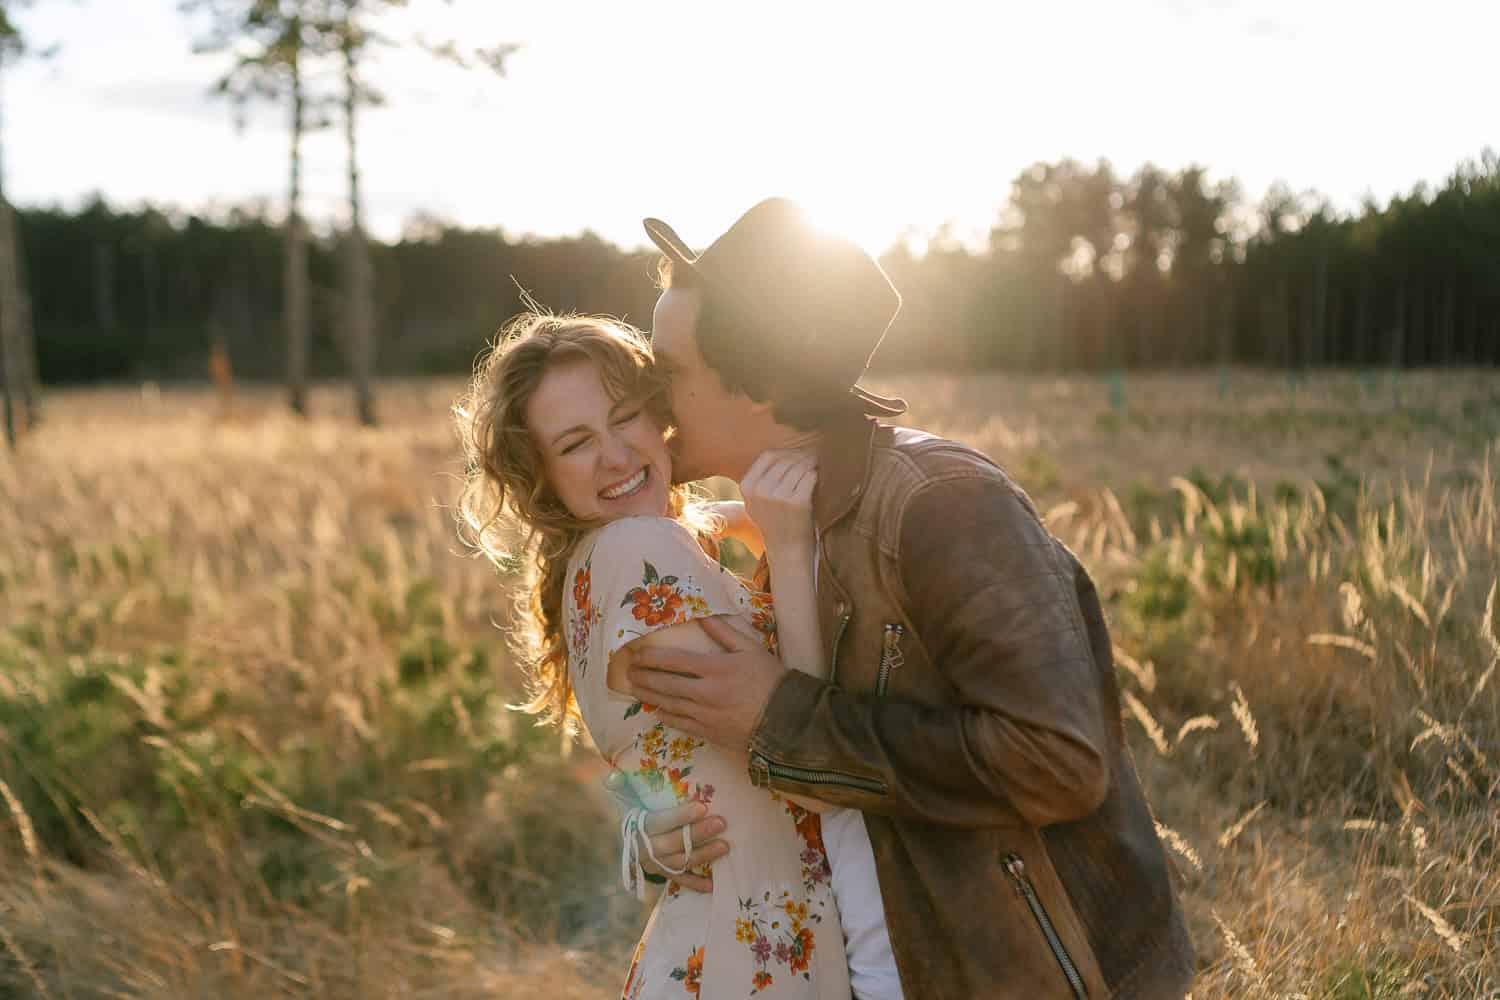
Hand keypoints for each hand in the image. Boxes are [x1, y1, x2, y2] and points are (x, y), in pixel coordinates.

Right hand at [602, 790, 729, 892]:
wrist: (627, 838)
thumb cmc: (634, 809)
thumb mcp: (624, 795)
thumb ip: (619, 783)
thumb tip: (613, 775)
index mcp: (637, 827)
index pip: (659, 822)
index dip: (680, 816)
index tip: (702, 807)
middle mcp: (645, 848)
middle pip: (673, 843)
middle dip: (698, 834)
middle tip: (721, 823)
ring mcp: (655, 864)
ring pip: (680, 861)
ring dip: (703, 855)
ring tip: (725, 845)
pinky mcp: (664, 874)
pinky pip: (681, 880)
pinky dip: (697, 884)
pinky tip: (713, 885)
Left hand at [626, 616, 786, 749]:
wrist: (786, 721)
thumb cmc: (771, 680)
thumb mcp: (751, 649)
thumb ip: (724, 632)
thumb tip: (703, 616)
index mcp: (715, 668)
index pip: (674, 661)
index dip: (652, 657)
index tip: (637, 654)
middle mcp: (704, 693)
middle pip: (665, 684)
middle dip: (644, 677)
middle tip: (629, 672)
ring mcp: (705, 715)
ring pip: (668, 704)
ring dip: (649, 696)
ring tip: (635, 689)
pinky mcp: (709, 733)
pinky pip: (680, 724)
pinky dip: (666, 717)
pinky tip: (657, 711)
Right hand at [739, 449, 816, 559]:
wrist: (788, 552)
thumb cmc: (777, 522)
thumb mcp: (758, 501)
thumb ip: (763, 478)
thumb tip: (784, 450)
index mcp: (747, 487)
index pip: (768, 456)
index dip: (785, 452)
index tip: (797, 456)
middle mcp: (760, 490)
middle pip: (785, 459)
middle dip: (801, 456)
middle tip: (813, 458)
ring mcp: (778, 496)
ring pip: (799, 466)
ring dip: (811, 464)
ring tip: (817, 467)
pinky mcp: (797, 502)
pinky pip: (810, 477)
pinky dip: (816, 476)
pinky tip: (818, 480)